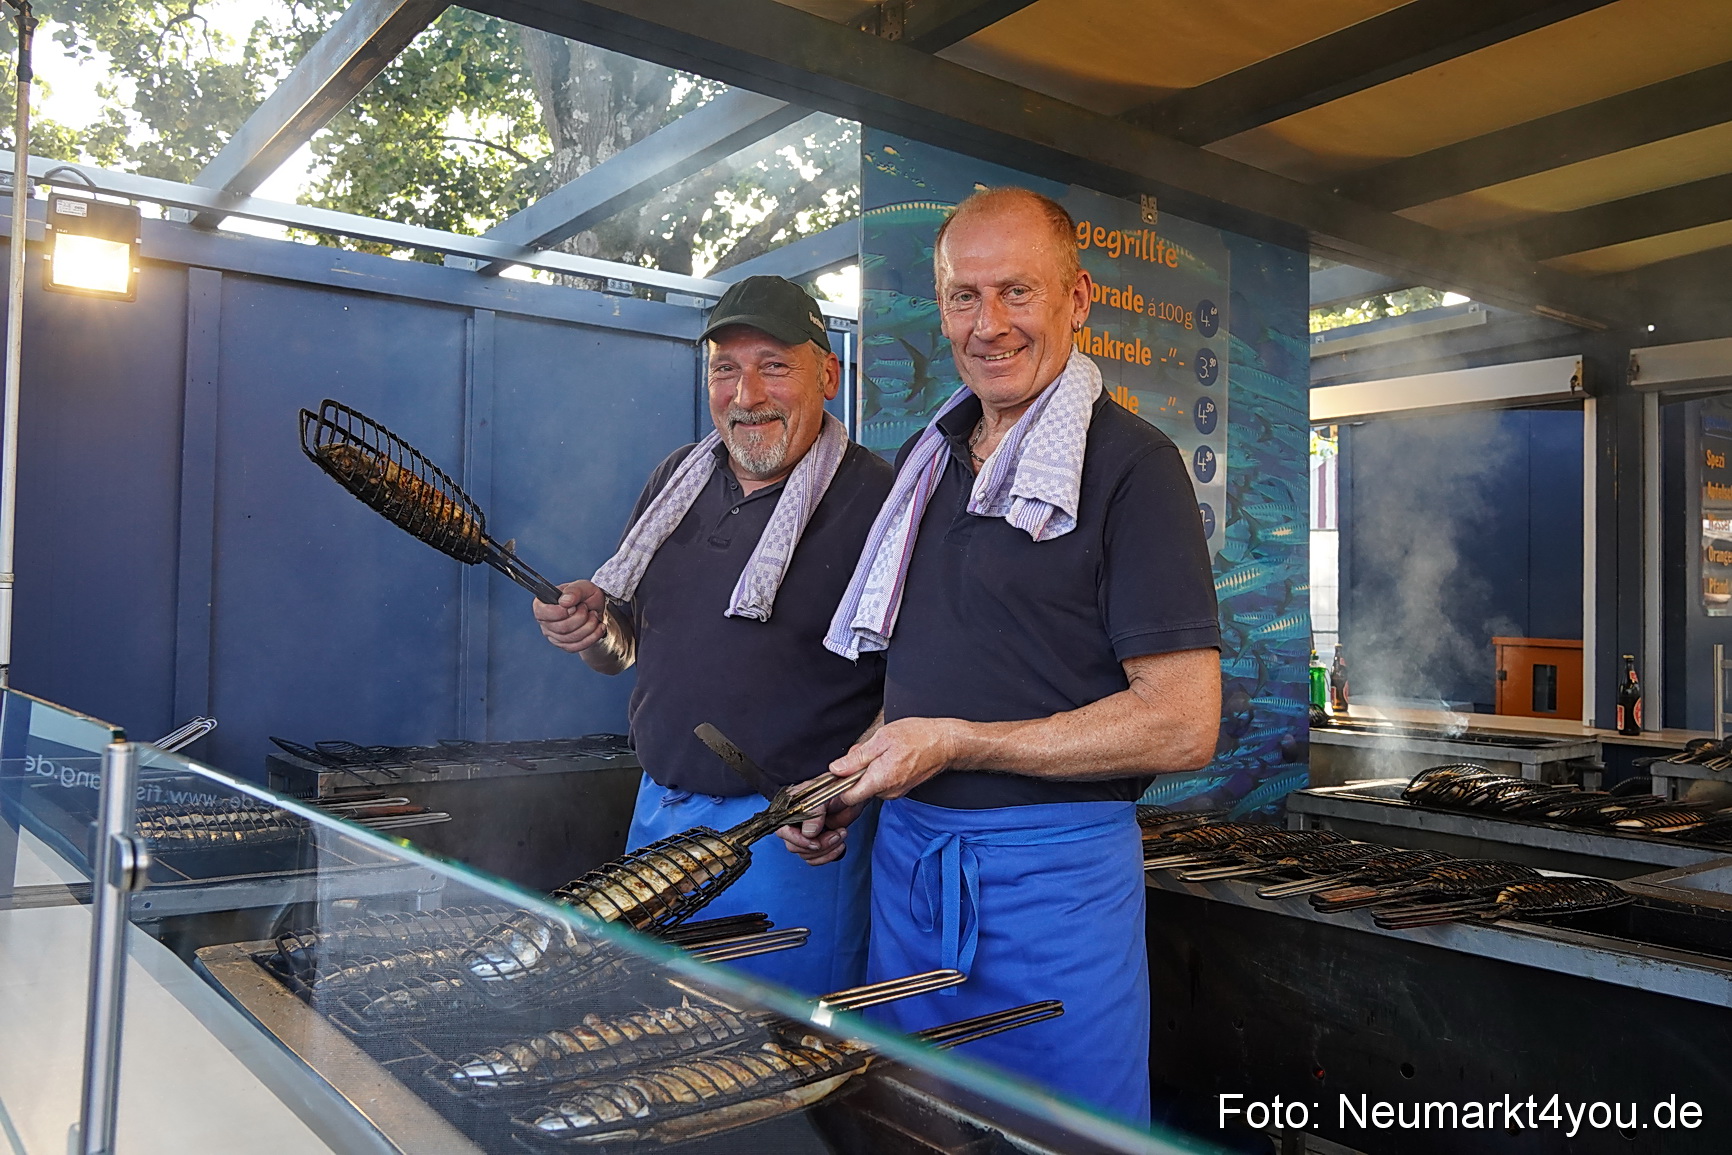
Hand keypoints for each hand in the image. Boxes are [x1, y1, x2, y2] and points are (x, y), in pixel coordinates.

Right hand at [533, 579, 608, 652]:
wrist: (598, 610)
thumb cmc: (586, 597)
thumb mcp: (583, 587)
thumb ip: (574, 591)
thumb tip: (565, 601)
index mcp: (543, 604)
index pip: (542, 613)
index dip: (561, 612)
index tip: (574, 606)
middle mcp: (545, 622)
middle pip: (560, 628)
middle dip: (581, 618)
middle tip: (587, 609)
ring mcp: (554, 636)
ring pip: (571, 638)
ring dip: (589, 626)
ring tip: (594, 616)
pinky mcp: (565, 645)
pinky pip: (578, 646)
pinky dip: (592, 636)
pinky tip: (599, 627)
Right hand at [776, 783, 866, 865]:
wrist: (852, 793)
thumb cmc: (835, 787)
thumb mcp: (823, 794)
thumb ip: (814, 812)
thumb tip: (808, 833)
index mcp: (789, 807)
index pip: (783, 830)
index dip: (798, 839)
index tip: (816, 842)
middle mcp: (794, 822)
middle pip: (795, 846)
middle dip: (818, 845)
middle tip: (836, 835)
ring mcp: (805, 833)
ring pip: (806, 854)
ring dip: (826, 850)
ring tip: (840, 835)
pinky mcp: (816, 841)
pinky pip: (815, 858)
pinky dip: (828, 855)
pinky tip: (840, 845)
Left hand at [831, 717, 968, 806]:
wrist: (946, 743)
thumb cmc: (918, 737)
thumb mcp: (882, 739)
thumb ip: (857, 758)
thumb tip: (836, 769)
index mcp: (880, 780)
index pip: (848, 798)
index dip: (838, 786)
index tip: (838, 772)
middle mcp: (888, 792)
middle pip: (858, 791)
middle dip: (855, 773)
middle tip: (865, 751)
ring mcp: (896, 792)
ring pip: (869, 786)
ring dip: (868, 771)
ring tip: (880, 752)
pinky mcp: (901, 789)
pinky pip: (881, 784)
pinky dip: (879, 772)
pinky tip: (888, 757)